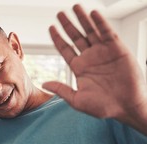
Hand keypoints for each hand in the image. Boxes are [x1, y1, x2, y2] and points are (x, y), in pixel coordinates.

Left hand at [43, 4, 146, 134]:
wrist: (126, 107)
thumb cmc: (103, 107)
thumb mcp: (77, 100)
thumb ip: (62, 90)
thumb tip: (44, 84)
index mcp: (79, 68)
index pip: (65, 49)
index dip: (58, 38)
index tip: (50, 28)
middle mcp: (90, 57)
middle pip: (76, 37)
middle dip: (67, 25)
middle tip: (59, 13)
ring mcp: (104, 52)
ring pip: (90, 31)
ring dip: (83, 19)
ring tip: (75, 7)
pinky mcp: (118, 50)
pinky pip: (107, 33)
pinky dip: (100, 23)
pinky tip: (93, 14)